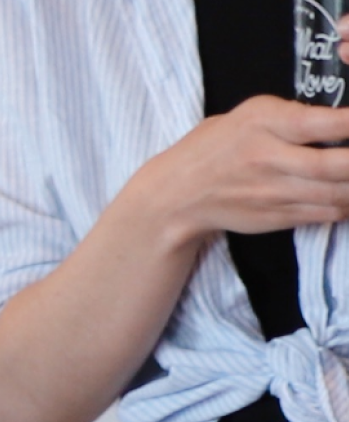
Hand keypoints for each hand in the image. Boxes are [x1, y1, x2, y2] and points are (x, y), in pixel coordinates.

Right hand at [131, 96, 348, 243]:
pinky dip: (348, 205)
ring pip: (336, 194)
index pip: (320, 123)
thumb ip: (295, 115)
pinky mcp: (276, 218)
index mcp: (263, 125)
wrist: (178, 195)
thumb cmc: (219, 145)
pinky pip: (326, 213)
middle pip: (333, 166)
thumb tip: (344, 121)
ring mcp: (273, 194)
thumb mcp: (251, 114)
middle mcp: (268, 160)